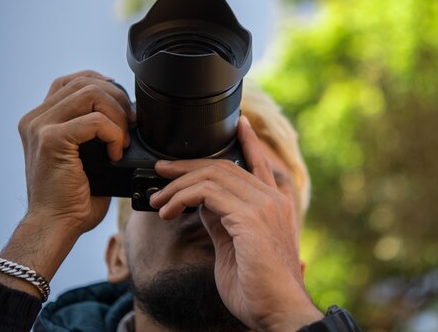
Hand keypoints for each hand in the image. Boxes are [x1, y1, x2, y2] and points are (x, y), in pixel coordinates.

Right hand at [18, 70, 133, 234]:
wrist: (55, 225)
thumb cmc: (73, 197)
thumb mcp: (82, 155)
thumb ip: (91, 129)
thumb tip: (125, 113)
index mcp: (41, 119)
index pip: (73, 80)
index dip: (104, 85)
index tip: (122, 108)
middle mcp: (36, 119)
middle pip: (85, 82)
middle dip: (118, 99)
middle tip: (130, 126)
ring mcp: (41, 127)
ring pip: (91, 93)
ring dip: (117, 115)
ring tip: (122, 141)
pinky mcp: (51, 140)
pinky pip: (94, 121)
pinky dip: (114, 134)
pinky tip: (116, 154)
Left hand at [151, 116, 322, 331]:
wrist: (278, 311)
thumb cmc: (259, 287)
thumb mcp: (236, 246)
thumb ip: (224, 220)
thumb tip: (204, 203)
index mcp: (275, 204)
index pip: (260, 163)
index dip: (248, 142)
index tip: (240, 125)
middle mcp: (272, 199)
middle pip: (226, 166)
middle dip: (189, 165)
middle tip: (162, 171)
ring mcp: (263, 206)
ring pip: (214, 175)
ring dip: (179, 184)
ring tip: (159, 198)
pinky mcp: (249, 218)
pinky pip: (208, 194)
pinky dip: (183, 197)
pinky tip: (169, 210)